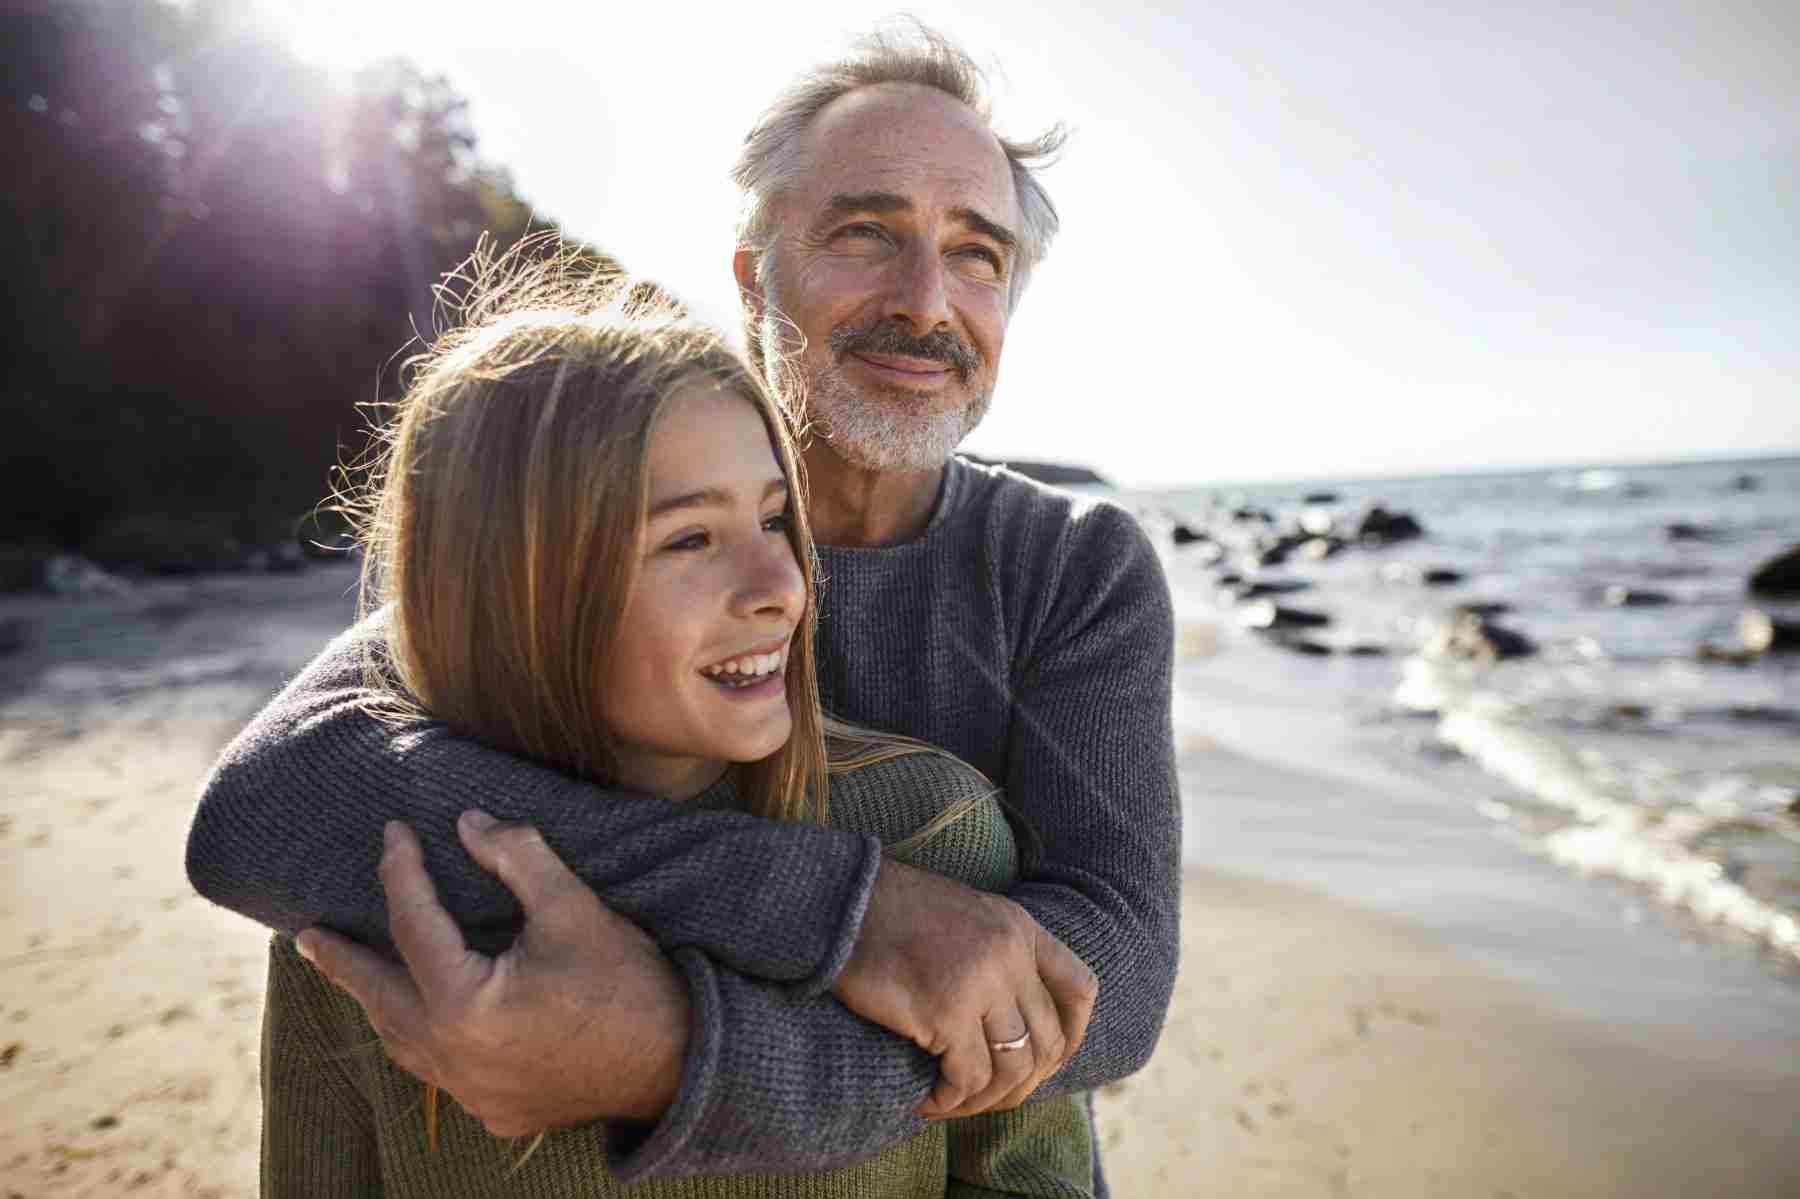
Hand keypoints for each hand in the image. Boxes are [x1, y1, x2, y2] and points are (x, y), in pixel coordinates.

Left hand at [294, 811, 689, 1135]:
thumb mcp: (572, 906)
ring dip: (377, 1003)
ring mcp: (471, 1094)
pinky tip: (423, 1025)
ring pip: (403, 1044)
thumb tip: (468, 822)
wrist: (680, 1064)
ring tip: (356, 977)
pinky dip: (420, 1041)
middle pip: (381, 996)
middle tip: (305, 935)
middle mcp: (452, 1058)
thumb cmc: (627, 982)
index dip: (400, 870)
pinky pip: (439, 1073)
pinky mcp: (496, 1112)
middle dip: (343, 961)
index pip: (413, 923)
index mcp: (462, 1004)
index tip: (394, 832)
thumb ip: (516, 858)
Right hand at [831, 860, 1097, 1119]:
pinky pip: (966, 1078)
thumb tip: (1012, 1028)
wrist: (837, 899)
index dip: (1073, 1036)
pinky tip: (926, 1102)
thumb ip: (996, 957)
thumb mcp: (963, 919)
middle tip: (984, 1099)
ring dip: (984, 1100)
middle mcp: (1009, 952)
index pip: (1080, 988)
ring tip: (950, 1104)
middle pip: (1048, 1041)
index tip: (1044, 1063)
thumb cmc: (887, 915)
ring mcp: (981, 981)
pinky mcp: (945, 1010)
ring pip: (1012, 1068)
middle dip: (1022, 1084)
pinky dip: (948, 1101)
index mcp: (1018, 927)